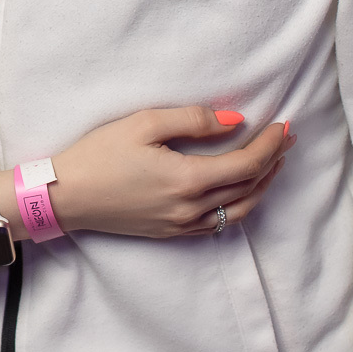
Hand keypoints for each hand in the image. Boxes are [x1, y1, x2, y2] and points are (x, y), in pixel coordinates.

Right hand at [0, 105, 293, 240]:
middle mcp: (191, 208)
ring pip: (240, 209)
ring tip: (273, 162)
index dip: (271, 145)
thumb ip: (193, 119)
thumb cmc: (99, 155)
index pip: (247, 164)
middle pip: (250, 187)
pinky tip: (242, 189)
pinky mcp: (171, 232)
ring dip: (263, 185)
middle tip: (287, 138)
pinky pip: (220, 223)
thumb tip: (235, 120)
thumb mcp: (143, 123)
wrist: (65, 197)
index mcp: (187, 180)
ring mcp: (182, 224)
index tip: (284, 125)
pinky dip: (241, 204)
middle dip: (274, 161)